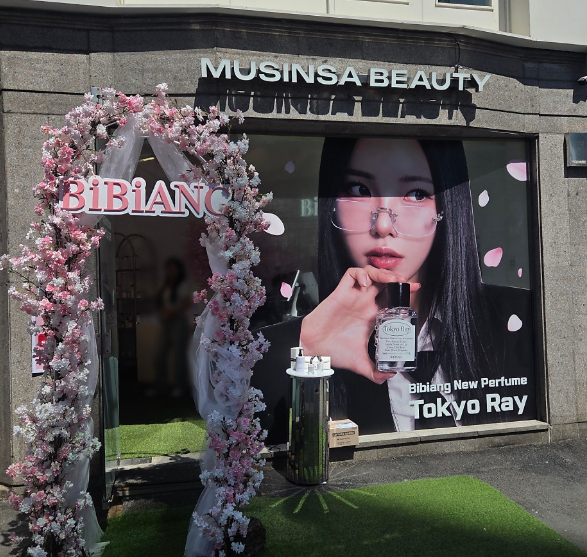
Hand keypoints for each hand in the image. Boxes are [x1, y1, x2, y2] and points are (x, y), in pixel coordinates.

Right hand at [300, 265, 419, 383]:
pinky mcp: (341, 292)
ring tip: (389, 279)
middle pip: (384, 282)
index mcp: (372, 316)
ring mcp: (353, 296)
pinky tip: (365, 282)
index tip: (416, 290)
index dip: (403, 292)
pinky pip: (351, 274)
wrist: (314, 350)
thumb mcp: (361, 364)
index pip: (392, 298)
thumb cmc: (334, 352)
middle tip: (405, 282)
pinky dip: (360, 274)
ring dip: (381, 273)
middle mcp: (364, 303)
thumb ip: (376, 372)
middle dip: (396, 279)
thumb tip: (390, 376)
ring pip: (370, 274)